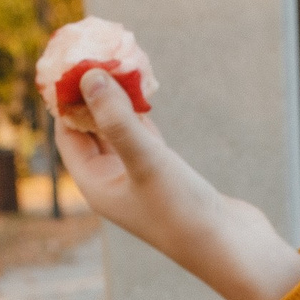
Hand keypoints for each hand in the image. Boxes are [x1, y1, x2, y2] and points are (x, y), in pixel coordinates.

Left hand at [55, 70, 299, 299]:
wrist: (232, 248)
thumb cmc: (184, 212)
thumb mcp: (148, 161)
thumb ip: (117, 120)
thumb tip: (89, 75)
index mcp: (97, 186)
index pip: (68, 134)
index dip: (66, 99)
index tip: (71, 62)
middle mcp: (113, 183)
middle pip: (90, 129)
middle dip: (91, 93)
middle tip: (94, 52)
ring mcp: (139, 178)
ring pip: (118, 129)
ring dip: (117, 98)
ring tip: (117, 59)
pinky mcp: (165, 174)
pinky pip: (143, 135)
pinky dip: (141, 111)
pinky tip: (144, 86)